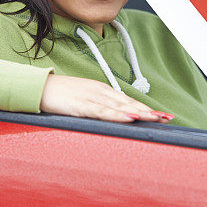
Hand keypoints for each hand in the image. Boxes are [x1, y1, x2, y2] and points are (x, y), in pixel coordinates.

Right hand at [40, 74, 173, 122]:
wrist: (39, 88)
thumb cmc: (61, 95)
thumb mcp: (84, 98)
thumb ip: (99, 105)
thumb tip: (113, 115)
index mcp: (101, 90)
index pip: (128, 100)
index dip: (145, 108)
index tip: (161, 115)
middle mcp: (100, 92)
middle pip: (128, 103)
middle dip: (148, 112)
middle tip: (166, 118)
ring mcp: (91, 98)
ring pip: (119, 107)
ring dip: (138, 113)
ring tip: (154, 119)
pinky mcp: (81, 105)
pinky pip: (102, 111)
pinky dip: (117, 115)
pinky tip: (129, 117)